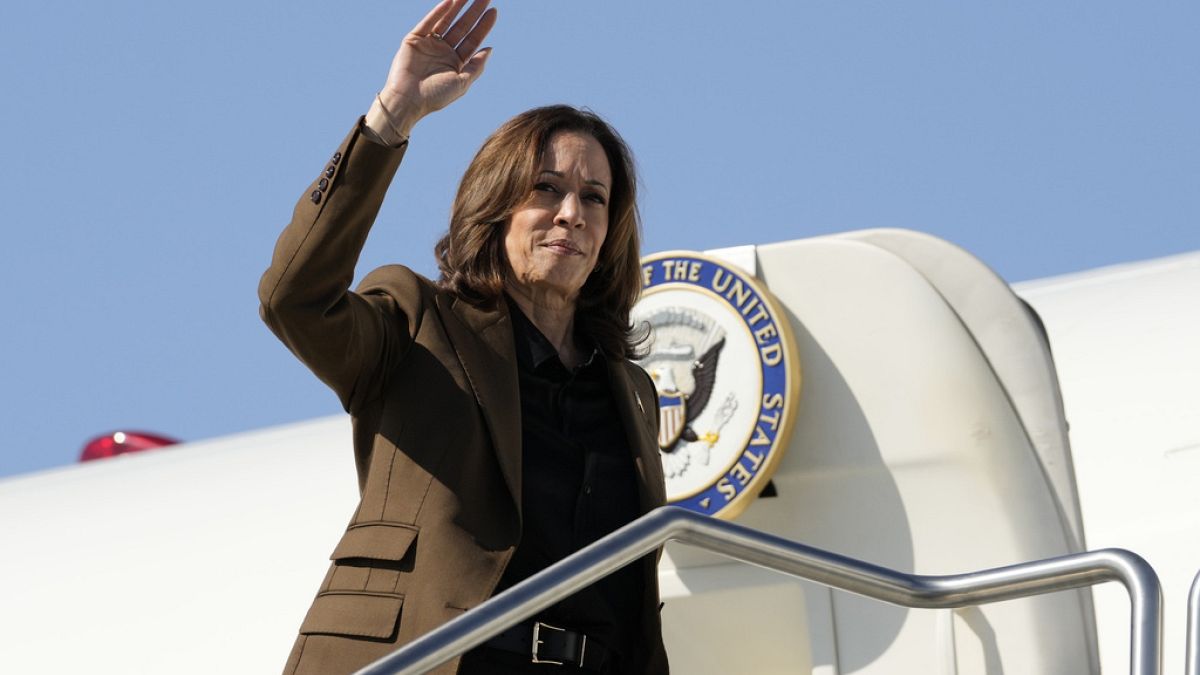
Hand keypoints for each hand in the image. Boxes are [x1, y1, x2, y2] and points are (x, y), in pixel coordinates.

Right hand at [368, 0, 497, 140]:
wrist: (408, 101)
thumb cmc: (435, 96)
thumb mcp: (462, 82)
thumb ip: (476, 65)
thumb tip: (490, 48)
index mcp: (455, 62)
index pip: (472, 40)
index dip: (483, 26)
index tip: (494, 11)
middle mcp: (443, 51)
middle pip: (462, 27)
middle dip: (474, 12)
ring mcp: (429, 44)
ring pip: (446, 21)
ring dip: (457, 7)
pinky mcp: (414, 40)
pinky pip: (428, 23)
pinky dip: (438, 12)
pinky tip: (450, 1)